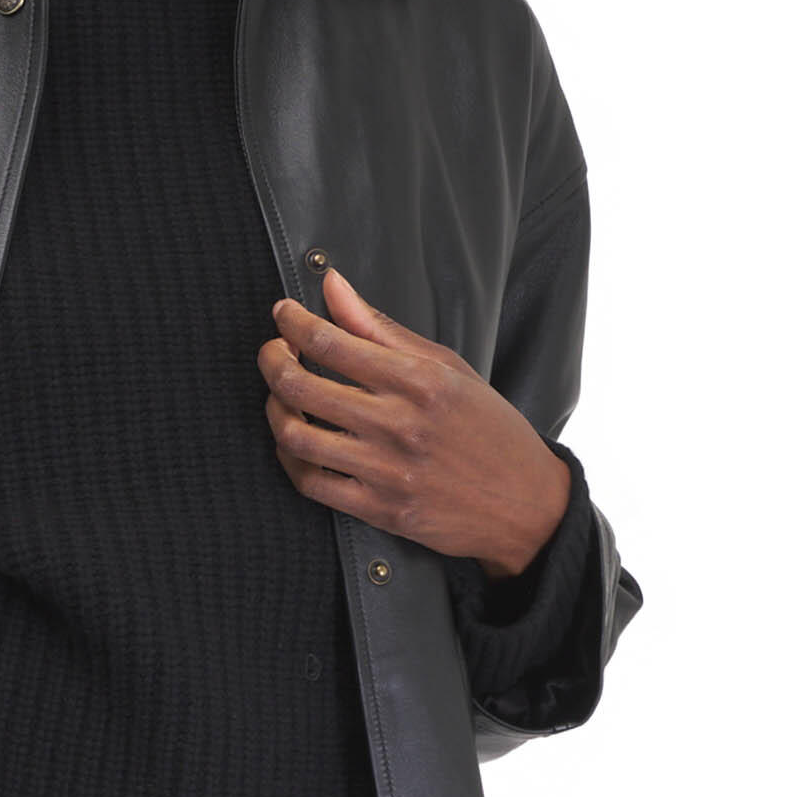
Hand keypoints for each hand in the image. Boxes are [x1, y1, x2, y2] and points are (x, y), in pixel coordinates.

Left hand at [258, 263, 571, 580]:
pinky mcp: (379, 509)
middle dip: (272, 360)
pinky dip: (289, 459)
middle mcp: (398, 423)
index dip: (293, 323)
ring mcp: (386, 470)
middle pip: (302, 384)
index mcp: (418, 380)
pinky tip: (293, 442)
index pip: (331, 341)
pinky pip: (310, 483)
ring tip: (280, 396)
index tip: (283, 314)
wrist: (524, 504)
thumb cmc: (489, 430)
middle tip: (272, 351)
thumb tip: (334, 287)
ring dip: (274, 410)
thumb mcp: (447, 368)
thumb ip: (383, 330)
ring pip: (296, 435)